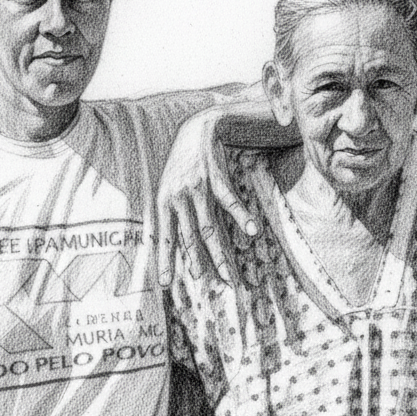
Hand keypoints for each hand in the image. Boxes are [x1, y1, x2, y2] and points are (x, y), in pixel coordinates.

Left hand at [157, 111, 258, 285]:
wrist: (197, 130)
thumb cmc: (182, 164)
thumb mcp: (168, 186)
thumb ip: (169, 212)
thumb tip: (168, 240)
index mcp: (163, 202)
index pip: (164, 238)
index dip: (165, 261)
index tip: (165, 284)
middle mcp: (178, 198)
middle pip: (189, 237)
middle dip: (198, 263)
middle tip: (206, 285)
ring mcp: (197, 189)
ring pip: (209, 226)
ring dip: (219, 252)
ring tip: (229, 274)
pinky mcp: (215, 178)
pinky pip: (229, 201)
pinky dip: (242, 217)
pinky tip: (253, 231)